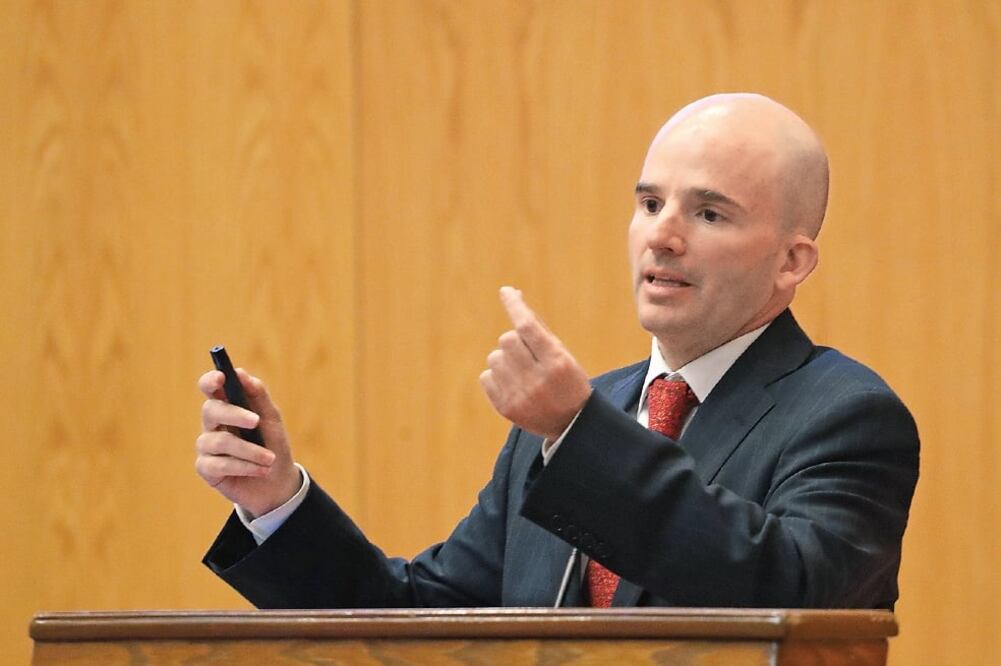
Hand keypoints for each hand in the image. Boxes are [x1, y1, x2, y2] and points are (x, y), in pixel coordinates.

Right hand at [195, 368, 301, 517]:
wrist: (279, 482)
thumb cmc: (273, 445)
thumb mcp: (272, 418)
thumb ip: (258, 394)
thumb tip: (241, 373)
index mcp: (227, 407)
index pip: (210, 388)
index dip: (210, 381)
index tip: (221, 377)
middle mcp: (213, 424)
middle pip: (211, 410)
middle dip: (234, 414)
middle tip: (256, 421)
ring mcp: (207, 447)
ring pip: (219, 441)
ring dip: (250, 450)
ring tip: (270, 459)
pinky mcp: (206, 469)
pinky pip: (219, 464)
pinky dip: (244, 467)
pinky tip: (260, 470)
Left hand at [479, 286, 591, 439]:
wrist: (571, 425)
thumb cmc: (567, 381)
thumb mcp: (563, 355)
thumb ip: (539, 329)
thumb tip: (514, 298)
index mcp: (557, 362)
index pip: (528, 326)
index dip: (515, 306)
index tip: (506, 292)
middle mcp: (537, 379)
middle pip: (507, 339)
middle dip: (514, 341)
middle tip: (528, 354)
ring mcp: (520, 395)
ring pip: (494, 357)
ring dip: (505, 359)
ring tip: (522, 372)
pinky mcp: (505, 407)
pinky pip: (486, 377)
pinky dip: (497, 376)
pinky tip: (514, 385)